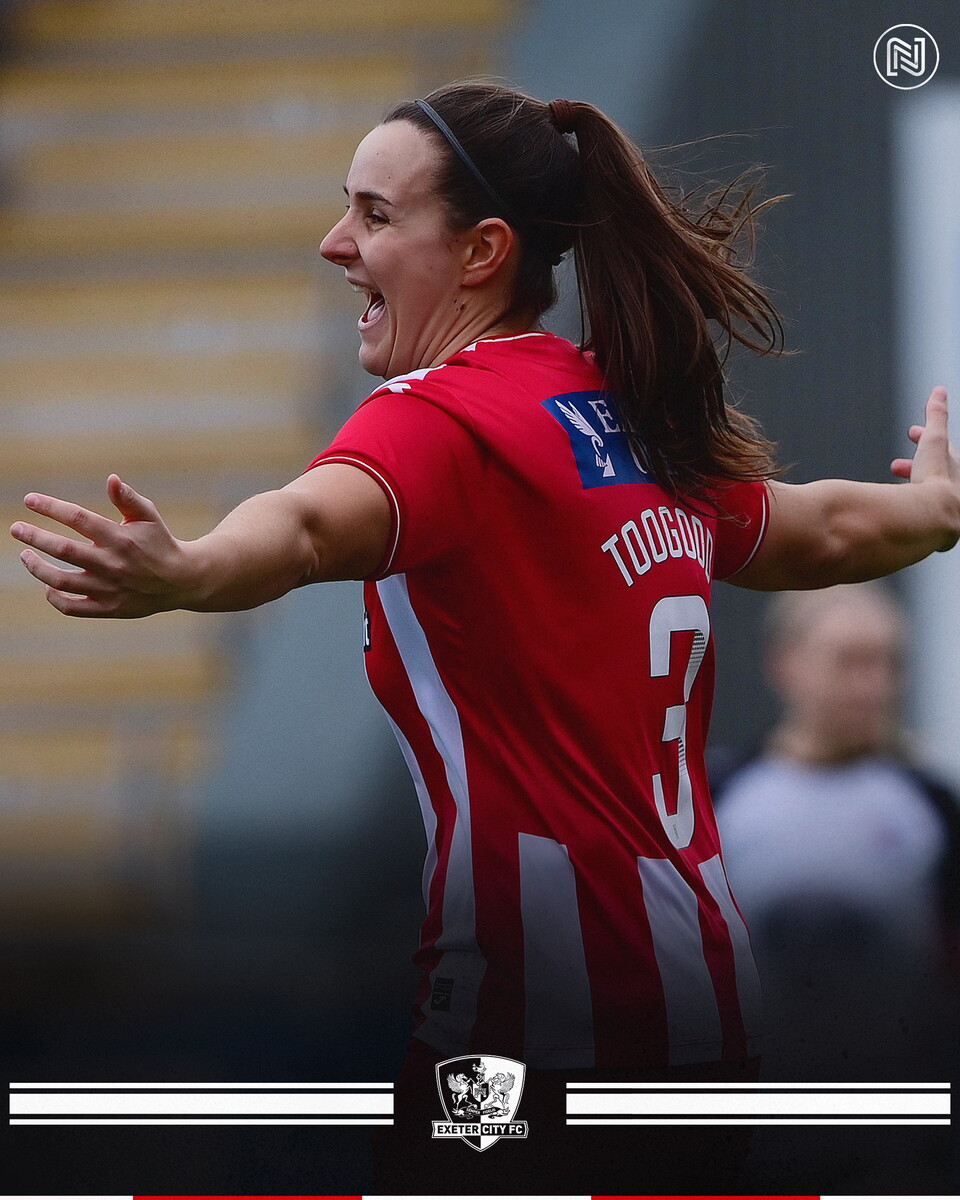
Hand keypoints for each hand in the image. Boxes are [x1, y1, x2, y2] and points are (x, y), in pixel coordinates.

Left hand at [10, 474, 195, 617]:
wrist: (181, 580)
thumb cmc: (160, 542)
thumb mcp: (149, 517)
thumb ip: (128, 498)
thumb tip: (111, 479)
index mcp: (120, 538)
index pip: (78, 519)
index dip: (51, 507)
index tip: (30, 500)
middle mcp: (112, 563)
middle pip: (63, 550)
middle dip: (35, 537)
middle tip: (16, 528)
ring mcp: (109, 588)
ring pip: (61, 581)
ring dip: (37, 568)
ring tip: (25, 556)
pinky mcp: (109, 608)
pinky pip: (73, 607)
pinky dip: (54, 598)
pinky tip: (47, 587)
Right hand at [890, 386, 959, 550]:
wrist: (936, 518)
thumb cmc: (935, 481)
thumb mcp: (933, 441)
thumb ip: (936, 416)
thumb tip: (939, 391)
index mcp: (952, 469)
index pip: (941, 449)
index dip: (924, 438)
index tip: (911, 433)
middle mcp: (951, 489)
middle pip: (933, 472)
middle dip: (915, 465)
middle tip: (896, 465)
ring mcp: (943, 510)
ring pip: (927, 495)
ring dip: (910, 488)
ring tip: (892, 491)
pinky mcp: (935, 530)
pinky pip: (922, 517)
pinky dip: (909, 510)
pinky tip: (895, 515)